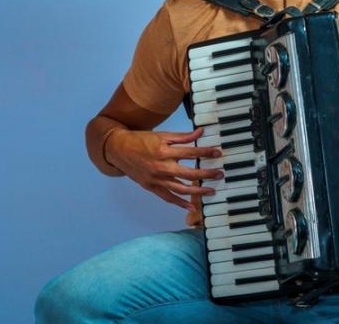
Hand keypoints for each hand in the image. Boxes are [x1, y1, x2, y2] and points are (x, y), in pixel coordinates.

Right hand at [105, 127, 223, 211]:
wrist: (118, 149)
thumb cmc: (140, 140)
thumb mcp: (162, 135)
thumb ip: (183, 136)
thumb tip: (200, 132)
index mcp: (164, 151)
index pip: (190, 153)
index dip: (206, 153)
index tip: (218, 153)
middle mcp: (161, 167)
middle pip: (189, 174)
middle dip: (206, 174)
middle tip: (220, 174)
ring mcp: (156, 179)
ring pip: (181, 189)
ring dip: (198, 191)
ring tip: (211, 191)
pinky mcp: (151, 187)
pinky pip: (168, 198)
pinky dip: (180, 203)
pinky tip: (191, 207)